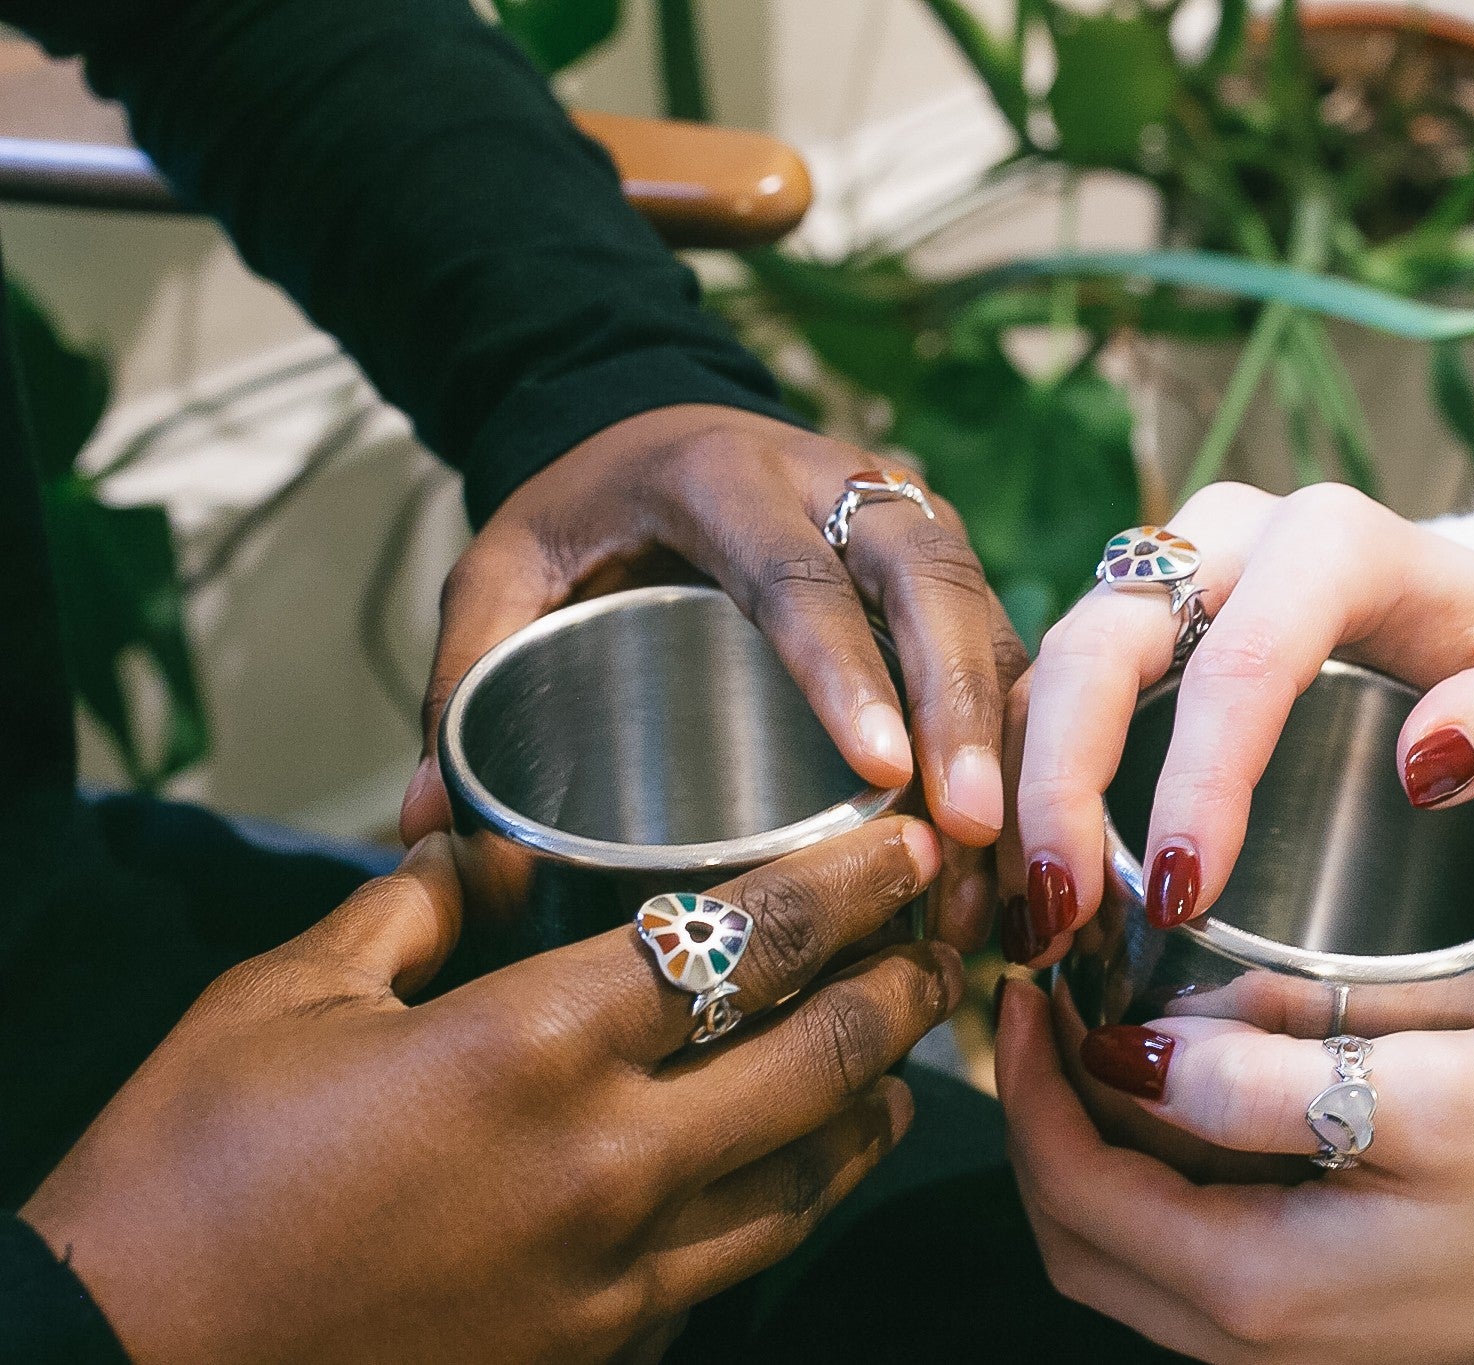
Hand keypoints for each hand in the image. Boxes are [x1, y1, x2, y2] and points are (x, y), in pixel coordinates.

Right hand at [23, 818, 958, 1363]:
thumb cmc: (187, 1174)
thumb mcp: (284, 998)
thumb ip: (418, 910)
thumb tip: (495, 862)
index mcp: (528, 1047)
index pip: (744, 943)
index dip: (846, 887)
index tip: (903, 851)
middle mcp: (602, 1161)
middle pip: (817, 1059)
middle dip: (901, 992)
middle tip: (940, 943)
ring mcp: (613, 1275)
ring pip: (806, 1178)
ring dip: (874, 1105)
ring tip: (906, 1058)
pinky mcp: (599, 1352)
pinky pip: (737, 1266)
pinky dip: (793, 1203)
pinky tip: (805, 1171)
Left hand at [400, 403, 1027, 946]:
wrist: (657, 418)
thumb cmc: (586, 510)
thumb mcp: (506, 565)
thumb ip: (468, 668)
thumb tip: (433, 820)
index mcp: (725, 476)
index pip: (797, 574)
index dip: (844, 670)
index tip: (883, 769)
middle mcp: (837, 481)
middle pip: (928, 585)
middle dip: (961, 708)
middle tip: (966, 830)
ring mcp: (902, 514)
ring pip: (984, 612)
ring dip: (1004, 735)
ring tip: (999, 866)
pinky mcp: (938, 558)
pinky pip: (1002, 640)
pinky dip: (1017, 734)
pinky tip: (1016, 832)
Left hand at [995, 982, 1473, 1363]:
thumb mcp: (1433, 1097)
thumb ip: (1265, 1085)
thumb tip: (1128, 1055)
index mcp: (1262, 1288)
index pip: (1074, 1189)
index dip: (1027, 1084)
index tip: (1025, 984)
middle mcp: (1256, 1340)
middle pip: (1077, 1234)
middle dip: (1039, 1118)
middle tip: (1044, 1006)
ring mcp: (1289, 1340)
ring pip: (1126, 1248)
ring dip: (1092, 1145)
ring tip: (1099, 1030)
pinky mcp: (1325, 1314)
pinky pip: (1190, 1252)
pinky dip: (1154, 1176)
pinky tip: (1185, 1092)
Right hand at [1001, 480, 1473, 963]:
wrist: (1442, 606)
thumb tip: (1426, 764)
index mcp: (1330, 540)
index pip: (1244, 660)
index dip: (1201, 781)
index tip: (1184, 895)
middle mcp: (1222, 535)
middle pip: (1102, 646)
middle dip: (1062, 783)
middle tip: (1061, 913)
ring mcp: (1157, 570)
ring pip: (1051, 663)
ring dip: (1023, 788)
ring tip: (1034, 914)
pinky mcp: (1118, 618)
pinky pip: (1042, 687)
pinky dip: (1020, 778)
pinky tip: (1028, 875)